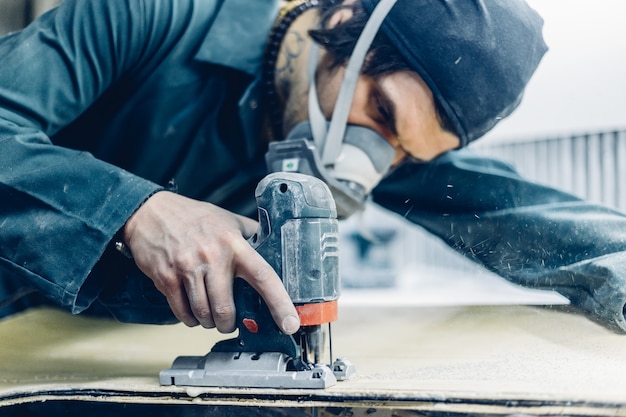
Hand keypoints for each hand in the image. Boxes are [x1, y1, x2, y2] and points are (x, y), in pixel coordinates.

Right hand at [121, 191, 300, 333]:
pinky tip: (192, 311)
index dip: (279, 303)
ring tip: (210, 316)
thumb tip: (278, 252)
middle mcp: (212, 257)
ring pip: (203, 314)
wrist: (150, 211)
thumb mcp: (229, 221)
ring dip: (209, 322)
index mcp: (234, 243)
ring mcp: (187, 268)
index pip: (264, 276)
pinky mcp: (166, 277)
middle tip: (230, 322)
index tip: (290, 324)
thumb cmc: (194, 217)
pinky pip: (182, 312)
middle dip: (229, 323)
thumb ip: (252, 237)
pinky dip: (189, 319)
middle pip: (226, 309)